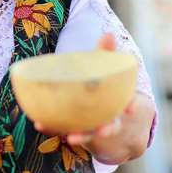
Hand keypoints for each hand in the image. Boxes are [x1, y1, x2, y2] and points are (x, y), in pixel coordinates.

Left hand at [33, 33, 140, 160]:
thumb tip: (108, 34)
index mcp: (117, 103)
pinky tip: (40, 124)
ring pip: (87, 135)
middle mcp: (106, 119)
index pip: (127, 105)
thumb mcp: (102, 67)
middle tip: (103, 130)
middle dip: (108, 129)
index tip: (131, 108)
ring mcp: (89, 127)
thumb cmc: (98, 81)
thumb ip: (106, 53)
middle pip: (111, 127)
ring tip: (71, 138)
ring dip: (81, 137)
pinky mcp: (71, 129)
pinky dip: (52, 128)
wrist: (90, 105)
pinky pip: (62, 130)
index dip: (130, 106)